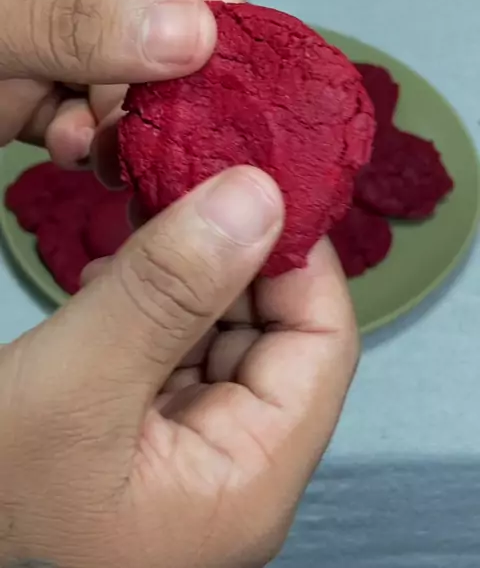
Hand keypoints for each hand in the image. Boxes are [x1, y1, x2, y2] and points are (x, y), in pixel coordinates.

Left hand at [0, 0, 243, 165]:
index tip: (233, 59)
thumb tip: (192, 32)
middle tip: (177, 126)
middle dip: (167, 76)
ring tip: (113, 151)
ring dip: (129, 121)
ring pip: (121, 76)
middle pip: (149, 14)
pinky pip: (78, 116)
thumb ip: (73, 15)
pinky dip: (87, 142)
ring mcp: (41, 32)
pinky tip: (76, 152)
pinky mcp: (24, 88)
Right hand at [0, 167, 357, 567]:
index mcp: (248, 483)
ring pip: (224, 330)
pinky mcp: (155, 428)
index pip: (324, 348)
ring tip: (142, 231)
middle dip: (234, 256)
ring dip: (189, 273)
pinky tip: (116, 280)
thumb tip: (259, 196)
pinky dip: (157, 302)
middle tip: (189, 187)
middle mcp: (236, 470)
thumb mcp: (80, 377)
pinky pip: (181, 345)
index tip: (258, 185)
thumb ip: (169, 288)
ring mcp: (194, 449)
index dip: (300, 261)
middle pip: (275, 334)